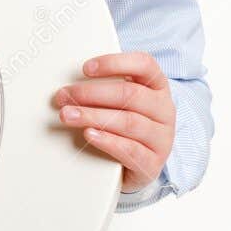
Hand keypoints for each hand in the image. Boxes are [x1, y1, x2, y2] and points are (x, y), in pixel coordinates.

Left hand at [53, 51, 174, 192]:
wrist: (137, 166)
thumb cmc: (125, 128)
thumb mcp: (120, 103)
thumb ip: (104, 89)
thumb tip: (71, 85)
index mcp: (158, 87)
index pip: (144, 65)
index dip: (115, 63)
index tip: (85, 68)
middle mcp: (164, 110)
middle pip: (130, 94)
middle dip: (92, 93)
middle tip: (65, 96)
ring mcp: (162, 138)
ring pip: (128, 122)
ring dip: (93, 117)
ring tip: (69, 115)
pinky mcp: (153, 163)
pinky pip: (130, 150)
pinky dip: (107, 141)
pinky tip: (89, 134)